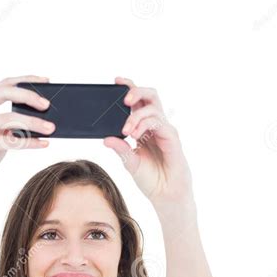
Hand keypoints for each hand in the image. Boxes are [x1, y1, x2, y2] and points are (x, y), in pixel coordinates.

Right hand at [0, 74, 54, 188]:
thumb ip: (12, 121)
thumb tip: (41, 115)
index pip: (4, 84)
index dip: (26, 80)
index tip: (46, 80)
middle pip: (5, 93)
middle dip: (29, 96)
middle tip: (48, 105)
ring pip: (9, 118)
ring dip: (34, 123)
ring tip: (51, 128)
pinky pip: (9, 141)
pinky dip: (29, 142)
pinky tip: (43, 144)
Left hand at [104, 76, 193, 207]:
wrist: (165, 195)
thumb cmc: (151, 179)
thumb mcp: (130, 162)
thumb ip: (120, 149)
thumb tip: (105, 138)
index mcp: (144, 128)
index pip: (138, 102)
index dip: (129, 88)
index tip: (115, 81)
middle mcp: (155, 125)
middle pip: (149, 96)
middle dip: (135, 91)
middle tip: (122, 99)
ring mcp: (164, 130)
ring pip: (153, 107)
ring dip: (136, 114)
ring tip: (126, 128)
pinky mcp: (171, 137)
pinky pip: (158, 122)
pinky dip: (144, 124)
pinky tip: (134, 133)